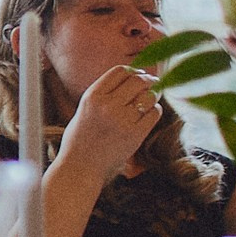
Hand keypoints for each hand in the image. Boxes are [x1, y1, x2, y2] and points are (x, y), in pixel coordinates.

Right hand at [55, 65, 159, 182]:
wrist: (81, 166)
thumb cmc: (82, 136)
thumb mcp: (86, 107)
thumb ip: (105, 92)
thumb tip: (135, 76)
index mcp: (92, 96)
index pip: (120, 71)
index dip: (134, 71)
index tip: (139, 75)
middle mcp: (107, 105)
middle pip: (138, 81)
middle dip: (149, 80)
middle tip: (153, 83)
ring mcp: (122, 121)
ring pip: (149, 96)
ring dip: (153, 95)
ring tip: (151, 98)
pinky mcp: (135, 135)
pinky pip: (154, 114)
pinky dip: (155, 110)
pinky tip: (149, 113)